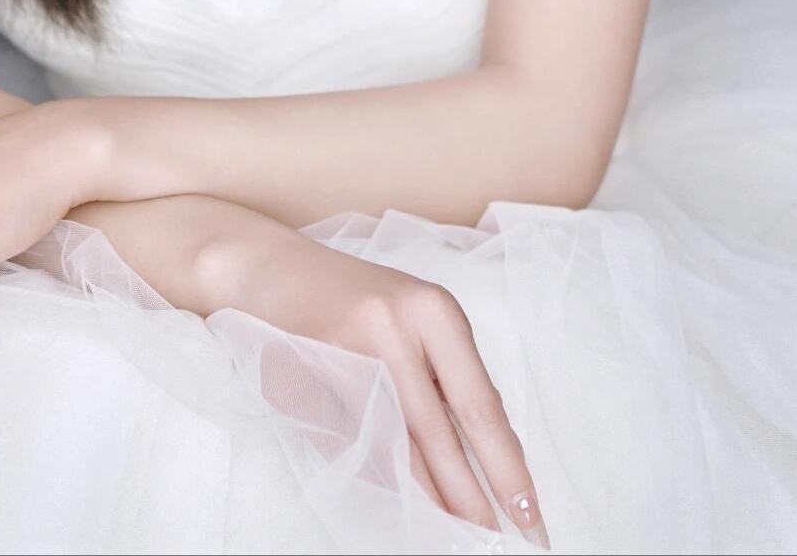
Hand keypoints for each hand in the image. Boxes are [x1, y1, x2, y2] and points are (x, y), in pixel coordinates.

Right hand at [196, 223, 550, 549]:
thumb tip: (487, 467)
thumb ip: (445, 380)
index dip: (509, 470)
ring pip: (394, 447)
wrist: (264, 269)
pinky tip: (399, 504)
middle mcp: (394, 326)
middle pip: (439, 436)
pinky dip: (378, 477)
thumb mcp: (412, 321)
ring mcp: (346, 349)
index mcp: (434, 309)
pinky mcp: (306, 374)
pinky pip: (351, 442)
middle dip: (470, 499)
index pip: (481, 407)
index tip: (532, 518)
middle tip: (498, 543)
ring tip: (457, 534)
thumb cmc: (354, 302)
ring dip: (428, 499)